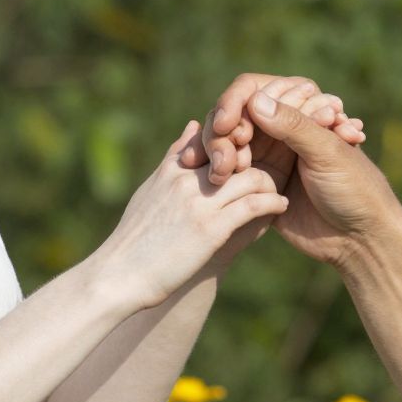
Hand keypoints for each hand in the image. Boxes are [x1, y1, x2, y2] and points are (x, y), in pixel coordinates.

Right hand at [91, 121, 289, 310]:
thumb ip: (174, 158)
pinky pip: (253, 206)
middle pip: (237, 153)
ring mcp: (199, 203)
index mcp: (172, 169)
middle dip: (259, 158)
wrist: (120, 276)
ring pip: (250, 177)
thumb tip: (192, 125)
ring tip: (279, 190)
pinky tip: (281, 206)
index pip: (214, 138)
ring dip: (270, 183)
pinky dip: (272, 203)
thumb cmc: (135, 237)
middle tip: (277, 167)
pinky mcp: (211, 228)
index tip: (253, 152)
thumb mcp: (151, 189)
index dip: (237, 142)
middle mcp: (187, 180)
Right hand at [179, 74, 365, 184]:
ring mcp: (268, 155)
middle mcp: (282, 128)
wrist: (360, 240)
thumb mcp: (328, 153)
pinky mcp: (259, 183)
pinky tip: (217, 181)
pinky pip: (229, 169)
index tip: (228, 127)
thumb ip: (293, 126)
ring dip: (219, 151)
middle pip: (235, 113)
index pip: (255, 90)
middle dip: (224, 130)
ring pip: (228, 140)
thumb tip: (253, 100)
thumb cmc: (356, 190)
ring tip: (223, 174)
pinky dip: (218, 171)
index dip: (236, 103)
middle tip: (227, 160)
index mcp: (302, 111)